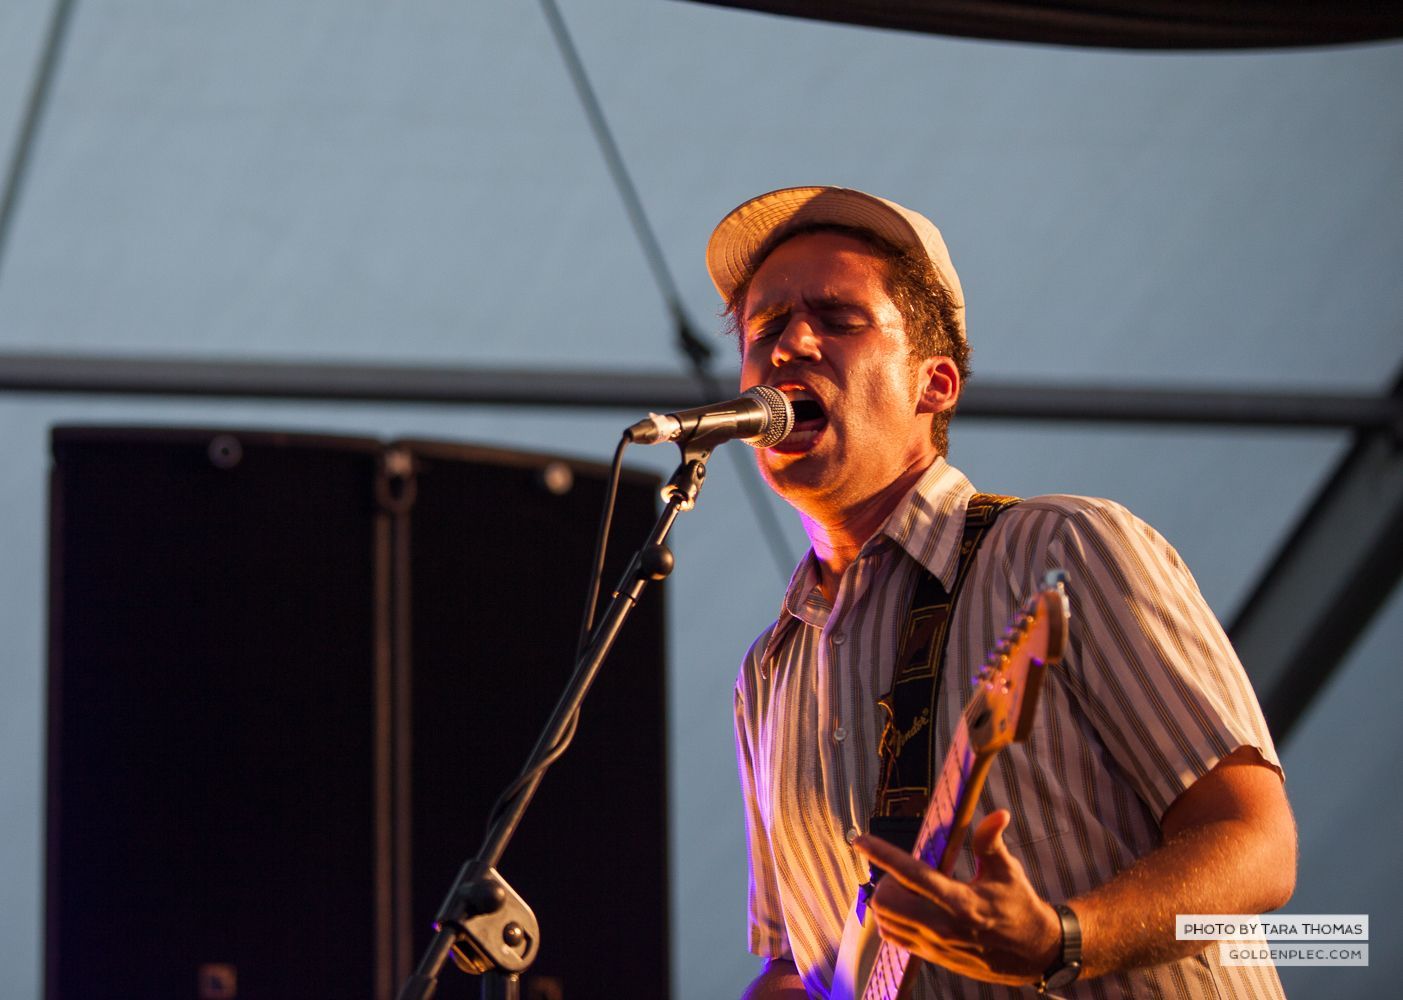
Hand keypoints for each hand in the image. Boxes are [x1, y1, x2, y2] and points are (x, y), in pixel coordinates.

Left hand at [852, 810, 1061, 985]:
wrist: (1033, 953)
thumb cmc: (1020, 906)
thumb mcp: (1008, 872)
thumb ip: (991, 842)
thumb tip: (997, 813)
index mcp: (961, 902)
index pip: (911, 875)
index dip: (883, 854)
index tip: (860, 840)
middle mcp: (943, 926)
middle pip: (886, 902)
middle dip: (884, 880)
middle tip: (900, 872)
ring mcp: (936, 945)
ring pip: (885, 921)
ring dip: (885, 900)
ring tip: (904, 889)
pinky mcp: (933, 957)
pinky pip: (894, 938)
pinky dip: (890, 920)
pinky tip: (906, 908)